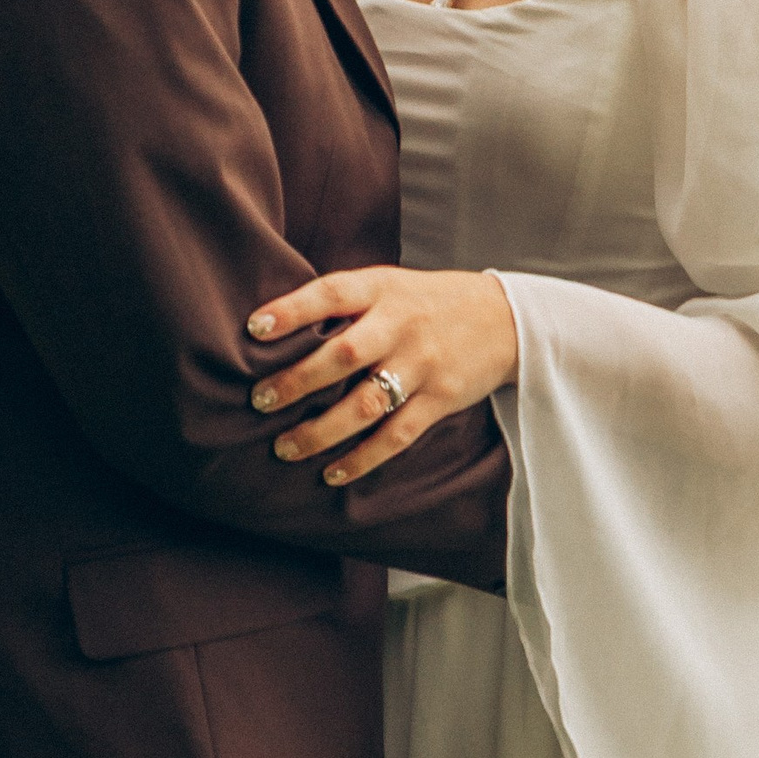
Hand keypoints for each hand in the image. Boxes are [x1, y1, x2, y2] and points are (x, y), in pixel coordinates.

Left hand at [246, 267, 518, 483]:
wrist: (505, 319)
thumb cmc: (426, 302)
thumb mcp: (388, 284)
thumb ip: (344, 302)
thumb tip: (273, 328)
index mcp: (382, 288)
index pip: (332, 294)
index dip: (292, 310)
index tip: (253, 329)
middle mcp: (401, 325)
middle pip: (345, 355)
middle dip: (298, 381)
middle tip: (259, 400)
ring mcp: (422, 365)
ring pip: (366, 404)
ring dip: (321, 431)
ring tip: (284, 448)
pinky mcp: (440, 399)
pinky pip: (397, 436)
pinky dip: (362, 458)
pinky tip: (332, 473)